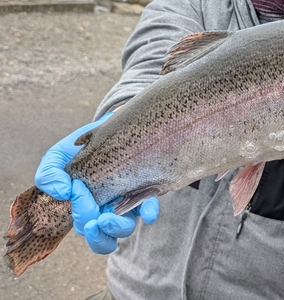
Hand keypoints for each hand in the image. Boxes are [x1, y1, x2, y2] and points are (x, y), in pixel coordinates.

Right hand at [34, 112, 159, 253]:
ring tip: (109, 218)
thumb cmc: (77, 149)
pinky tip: (148, 213)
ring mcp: (127, 201)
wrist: (103, 128)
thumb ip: (49, 175)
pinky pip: (149, 206)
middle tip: (95, 221)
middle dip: (98, 233)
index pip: (85, 226)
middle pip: (105, 238)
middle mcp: (107, 210)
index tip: (77, 188)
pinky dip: (149, 212)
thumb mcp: (56, 157)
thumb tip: (62, 191)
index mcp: (85, 209)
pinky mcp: (144, 188)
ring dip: (118, 227)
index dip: (81, 217)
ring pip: (126, 227)